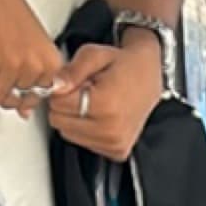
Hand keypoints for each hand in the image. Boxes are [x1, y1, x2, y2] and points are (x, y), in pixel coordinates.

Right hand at [0, 0, 63, 114]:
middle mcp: (34, 66)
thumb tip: (24, 109)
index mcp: (50, 61)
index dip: (21, 90)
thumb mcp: (33, 41)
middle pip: (15, 99)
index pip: (37, 97)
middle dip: (3, 87)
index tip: (14, 78)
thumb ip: (34, 75)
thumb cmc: (6, 2)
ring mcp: (12, 66)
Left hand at [46, 34, 161, 159]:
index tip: (72, 83)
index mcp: (105, 105)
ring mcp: (115, 143)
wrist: (149, 77)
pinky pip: (84, 143)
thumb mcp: (94, 55)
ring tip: (93, 103)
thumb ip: (71, 70)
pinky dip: (86, 130)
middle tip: (83, 92)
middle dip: (66, 106)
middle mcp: (111, 129)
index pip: (57, 105)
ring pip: (69, 135)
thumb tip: (55, 85)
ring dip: (75, 119)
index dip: (60, 90)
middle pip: (60, 122)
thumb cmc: (124, 65)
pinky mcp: (117, 151)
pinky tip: (100, 116)